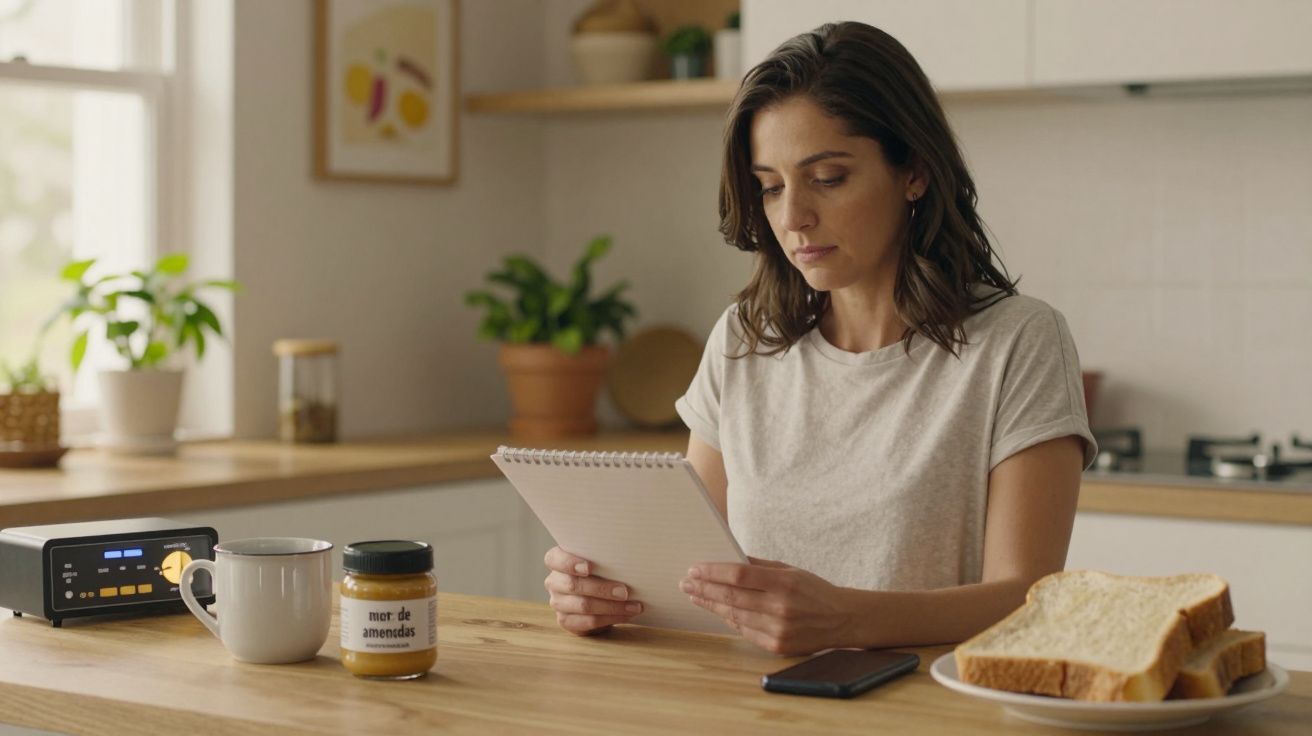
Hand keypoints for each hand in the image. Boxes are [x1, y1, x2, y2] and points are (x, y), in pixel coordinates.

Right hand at [543, 546, 643, 635]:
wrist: (600, 596)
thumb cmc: (601, 571)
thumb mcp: (600, 560)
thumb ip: (604, 558)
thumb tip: (628, 557)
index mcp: (556, 561)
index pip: (554, 559)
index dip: (570, 563)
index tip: (589, 568)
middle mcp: (554, 581)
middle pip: (573, 585)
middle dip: (602, 589)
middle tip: (625, 591)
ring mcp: (558, 603)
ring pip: (583, 605)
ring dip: (612, 607)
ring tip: (633, 606)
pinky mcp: (566, 621)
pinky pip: (588, 622)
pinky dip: (610, 619)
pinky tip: (626, 615)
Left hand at [680, 557, 856, 655]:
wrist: (843, 620)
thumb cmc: (814, 591)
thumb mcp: (790, 570)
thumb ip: (759, 567)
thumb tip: (728, 559)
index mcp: (784, 583)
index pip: (739, 576)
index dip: (713, 572)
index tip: (695, 569)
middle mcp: (780, 608)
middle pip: (731, 597)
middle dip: (704, 589)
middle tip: (685, 583)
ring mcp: (778, 630)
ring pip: (734, 616)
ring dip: (711, 605)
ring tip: (696, 596)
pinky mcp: (777, 646)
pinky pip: (745, 631)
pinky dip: (730, 620)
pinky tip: (718, 611)